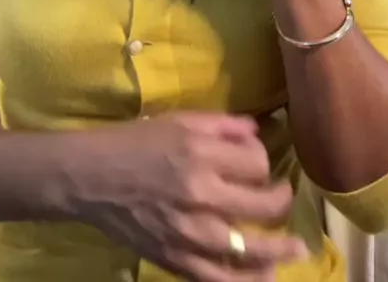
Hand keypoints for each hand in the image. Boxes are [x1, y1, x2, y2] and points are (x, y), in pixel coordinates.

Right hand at [70, 113, 306, 281]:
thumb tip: (258, 132)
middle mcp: (201, 195)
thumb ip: (222, 125)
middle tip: (282, 196)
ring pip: (248, 250)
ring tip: (297, 249)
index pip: (257, 163)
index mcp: (201, 155)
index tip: (256, 161)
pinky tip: (263, 278)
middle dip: (280, 200)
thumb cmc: (134, 142)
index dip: (263, 161)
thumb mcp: (179, 120)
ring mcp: (189, 233)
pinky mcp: (175, 259)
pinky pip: (218, 279)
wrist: (91, 177)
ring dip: (279, 250)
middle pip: (262, 205)